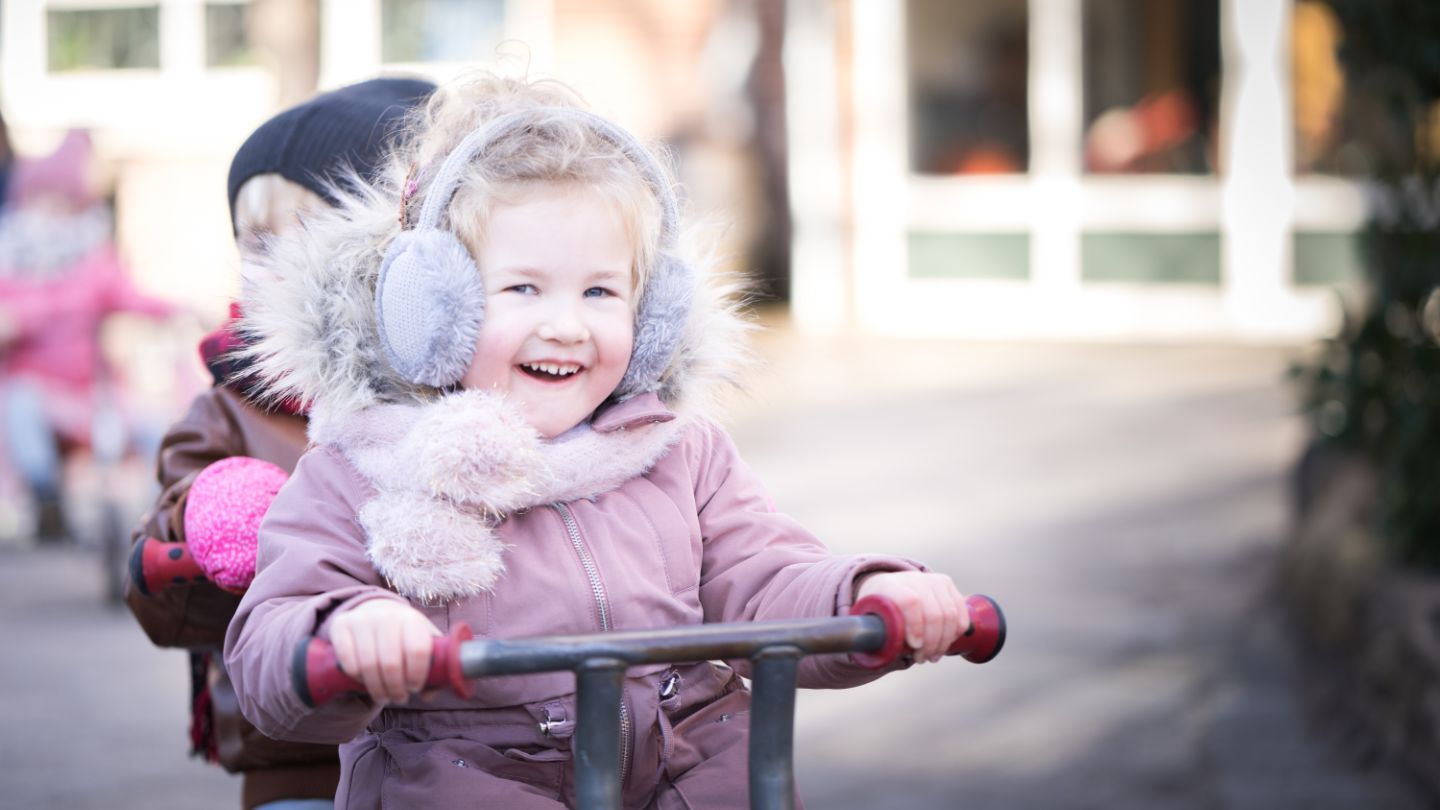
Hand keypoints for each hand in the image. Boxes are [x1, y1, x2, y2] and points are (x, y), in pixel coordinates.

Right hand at [327, 599, 439, 703]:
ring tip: (384, 696)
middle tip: (399, 698)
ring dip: (377, 688)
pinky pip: (347, 661)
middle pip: (391, 663)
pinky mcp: (341, 625)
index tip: (414, 688)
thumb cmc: (404, 635)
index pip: (417, 651)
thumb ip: (432, 668)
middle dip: (396, 688)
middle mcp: (386, 616)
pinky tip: (365, 682)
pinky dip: (357, 678)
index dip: (417, 675)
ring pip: (368, 665)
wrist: (376, 612)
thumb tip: (428, 694)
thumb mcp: (423, 644)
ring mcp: (362, 620)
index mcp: (412, 620)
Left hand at [855, 571, 969, 662]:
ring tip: (932, 656)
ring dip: (944, 641)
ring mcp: (933, 580)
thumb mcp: (868, 619)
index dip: (916, 626)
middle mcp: (914, 579)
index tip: (914, 646)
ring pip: (951, 615)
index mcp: (890, 585)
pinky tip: (944, 644)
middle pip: (935, 612)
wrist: (888, 588)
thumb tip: (875, 652)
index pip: (911, 602)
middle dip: (932, 642)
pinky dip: (955, 633)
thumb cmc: (878, 611)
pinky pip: (960, 613)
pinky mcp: (948, 585)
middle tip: (922, 658)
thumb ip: (872, 634)